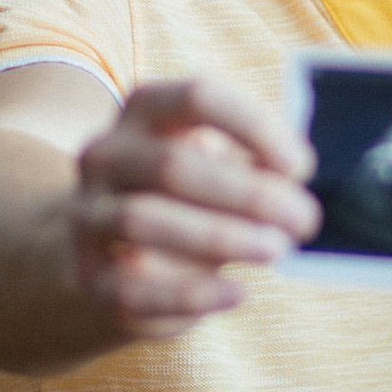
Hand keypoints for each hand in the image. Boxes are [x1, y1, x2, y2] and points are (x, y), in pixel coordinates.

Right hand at [68, 79, 318, 339]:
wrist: (114, 253)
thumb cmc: (190, 198)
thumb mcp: (220, 168)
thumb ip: (256, 166)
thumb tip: (294, 182)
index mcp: (145, 112)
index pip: (197, 98)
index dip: (254, 128)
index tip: (301, 166)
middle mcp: (106, 156)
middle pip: (172, 165)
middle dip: (248, 194)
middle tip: (304, 219)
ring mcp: (87, 215)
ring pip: (140, 221)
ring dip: (218, 237)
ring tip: (276, 250)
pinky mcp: (89, 276)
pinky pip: (131, 287)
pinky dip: (191, 293)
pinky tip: (238, 293)